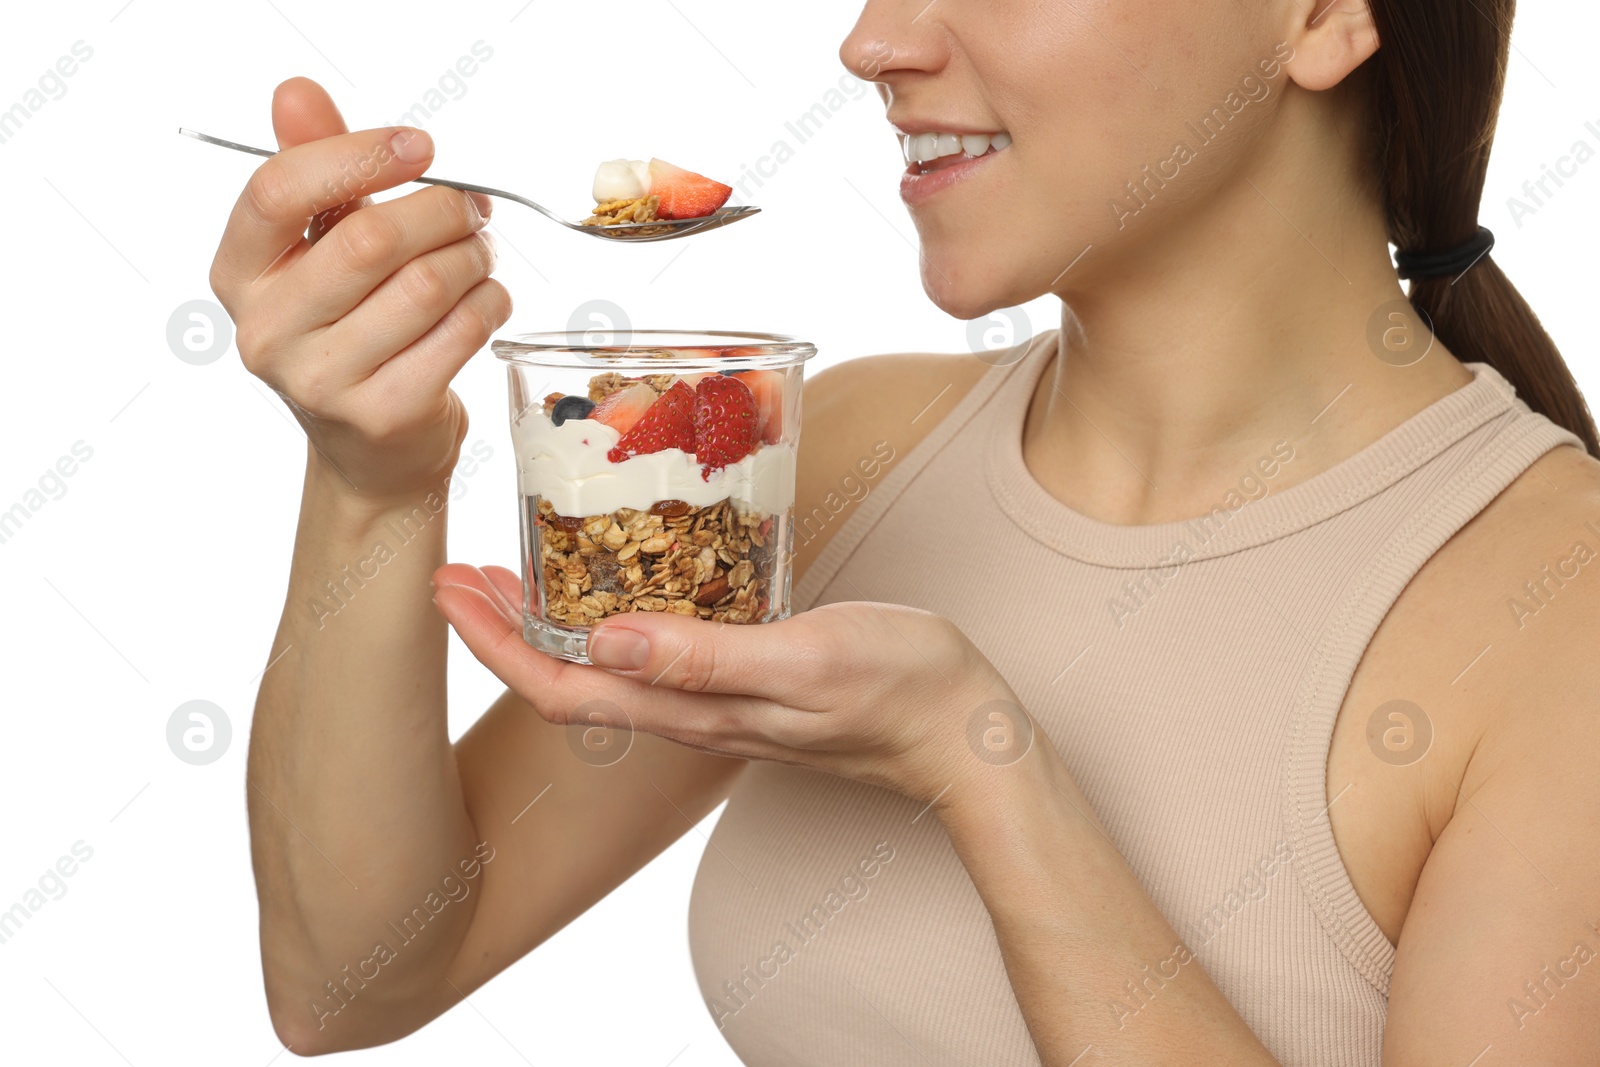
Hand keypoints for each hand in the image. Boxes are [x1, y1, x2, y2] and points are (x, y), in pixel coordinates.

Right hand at [209, 78, 510, 501]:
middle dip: (442, 210)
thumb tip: (296, 91)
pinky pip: (460, 332)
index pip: (278, 192)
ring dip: (474, 257)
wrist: (373, 451)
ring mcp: (322, 380)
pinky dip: (490, 302)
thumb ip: (315, 169)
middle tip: (473, 207)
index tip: (419, 146)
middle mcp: (267, 331)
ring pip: (426, 285)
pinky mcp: (385, 412)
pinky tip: (487, 299)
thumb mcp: (320, 248)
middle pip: (370, 239)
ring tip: (480, 254)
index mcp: (239, 275)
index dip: (357, 155)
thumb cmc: (351, 330)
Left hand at [430, 563, 1029, 804]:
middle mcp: (690, 710)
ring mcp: (717, 700)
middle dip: (502, 630)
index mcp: (693, 707)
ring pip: (605, 668)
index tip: (444, 589)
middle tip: (456, 572)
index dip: (493, 643)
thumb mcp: (804, 660)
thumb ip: (708, 656)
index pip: (561, 686)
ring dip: (547, 624)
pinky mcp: (745, 680)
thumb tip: (604, 640)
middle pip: (567, 678)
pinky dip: (608, 616)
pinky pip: (652, 655)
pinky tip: (619, 584)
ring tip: (513, 572)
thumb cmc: (897, 690)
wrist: (963, 733)